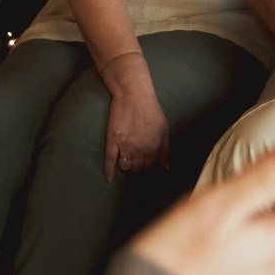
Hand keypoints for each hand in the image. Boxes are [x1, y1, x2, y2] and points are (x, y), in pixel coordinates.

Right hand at [101, 60, 170, 180]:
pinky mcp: (113, 140)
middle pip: (136, 167)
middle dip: (135, 163)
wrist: (133, 95)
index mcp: (154, 146)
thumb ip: (165, 150)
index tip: (142, 157)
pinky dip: (109, 172)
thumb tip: (165, 168)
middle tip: (134, 155)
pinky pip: (109, 161)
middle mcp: (140, 149)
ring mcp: (125, 145)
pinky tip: (109, 180)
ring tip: (125, 156)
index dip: (146, 162)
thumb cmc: (151, 110)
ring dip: (125, 164)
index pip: (149, 165)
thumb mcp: (164, 129)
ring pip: (124, 166)